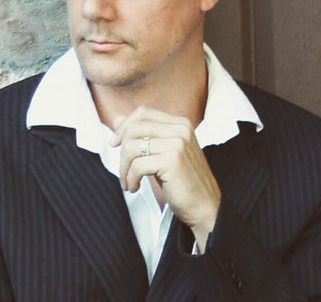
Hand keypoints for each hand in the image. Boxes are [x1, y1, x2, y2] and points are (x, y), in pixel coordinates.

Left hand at [111, 106, 220, 251]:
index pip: (143, 113)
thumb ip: (143, 135)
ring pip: (132, 146)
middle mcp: (181, 129)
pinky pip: (137, 165)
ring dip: (124, 168)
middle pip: (134, 128)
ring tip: (128, 182)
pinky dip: (130, 178)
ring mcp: (178, 143)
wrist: (205, 207)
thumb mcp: (161, 153)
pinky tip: (135, 187)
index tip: (115, 143)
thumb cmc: (182, 182)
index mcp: (180, 123)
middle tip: (123, 171)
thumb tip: (117, 119)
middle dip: (121, 151)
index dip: (124, 126)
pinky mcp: (173, 160)